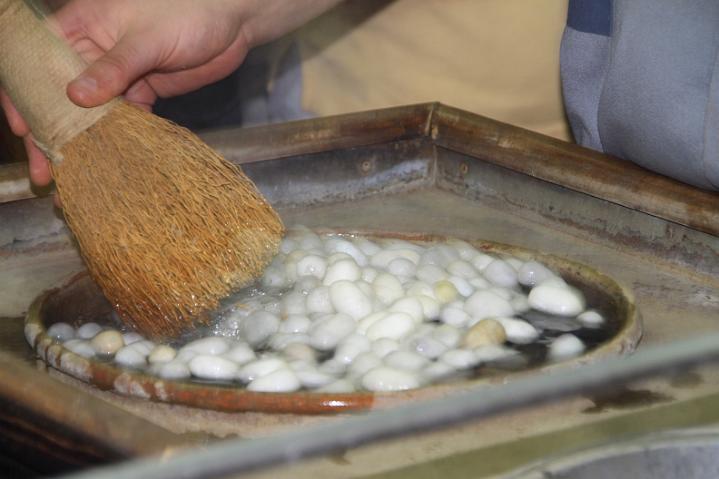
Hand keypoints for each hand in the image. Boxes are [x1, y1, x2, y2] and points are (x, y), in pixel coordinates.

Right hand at [1, 0, 340, 187]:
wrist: (232, 20)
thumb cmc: (187, 11)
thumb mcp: (146, 38)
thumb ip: (113, 66)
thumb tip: (76, 96)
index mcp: (81, 27)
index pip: (39, 62)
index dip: (26, 95)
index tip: (24, 129)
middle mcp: (93, 51)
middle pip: (62, 95)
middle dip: (54, 131)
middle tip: (49, 171)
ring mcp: (119, 74)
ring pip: (92, 111)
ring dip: (86, 143)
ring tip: (77, 176)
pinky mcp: (143, 90)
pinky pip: (124, 118)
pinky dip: (118, 139)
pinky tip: (113, 163)